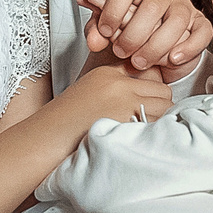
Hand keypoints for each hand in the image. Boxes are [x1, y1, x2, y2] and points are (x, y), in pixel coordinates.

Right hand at [55, 62, 170, 129]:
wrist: (46, 139)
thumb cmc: (65, 122)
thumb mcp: (89, 91)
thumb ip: (116, 87)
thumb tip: (148, 94)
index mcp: (108, 73)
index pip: (150, 73)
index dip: (151, 91)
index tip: (147, 103)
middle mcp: (119, 85)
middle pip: (163, 91)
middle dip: (160, 106)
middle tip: (148, 120)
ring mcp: (125, 104)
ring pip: (165, 107)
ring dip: (159, 120)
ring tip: (143, 131)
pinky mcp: (128, 123)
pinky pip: (157, 125)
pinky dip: (154, 133)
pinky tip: (140, 139)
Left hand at [76, 0, 212, 73]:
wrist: (151, 40)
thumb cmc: (128, 25)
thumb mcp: (108, 23)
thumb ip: (96, 27)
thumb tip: (91, 32)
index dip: (113, 9)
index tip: (105, 31)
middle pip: (152, 7)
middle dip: (133, 35)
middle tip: (121, 52)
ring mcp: (184, 4)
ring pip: (177, 21)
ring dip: (156, 46)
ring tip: (140, 61)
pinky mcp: (200, 23)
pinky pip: (202, 33)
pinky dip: (189, 48)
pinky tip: (172, 58)